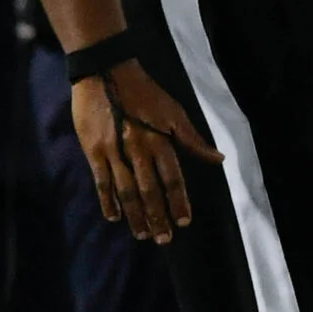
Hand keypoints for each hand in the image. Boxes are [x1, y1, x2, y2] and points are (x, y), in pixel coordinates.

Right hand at [70, 59, 222, 241]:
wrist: (106, 72)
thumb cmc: (144, 93)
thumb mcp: (174, 112)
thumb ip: (193, 139)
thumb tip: (219, 159)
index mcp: (160, 140)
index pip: (173, 178)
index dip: (179, 201)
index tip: (185, 222)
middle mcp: (138, 149)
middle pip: (150, 190)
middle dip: (158, 216)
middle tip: (164, 239)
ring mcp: (114, 151)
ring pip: (126, 190)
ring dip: (135, 215)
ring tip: (143, 234)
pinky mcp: (93, 150)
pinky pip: (102, 180)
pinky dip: (108, 200)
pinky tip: (114, 216)